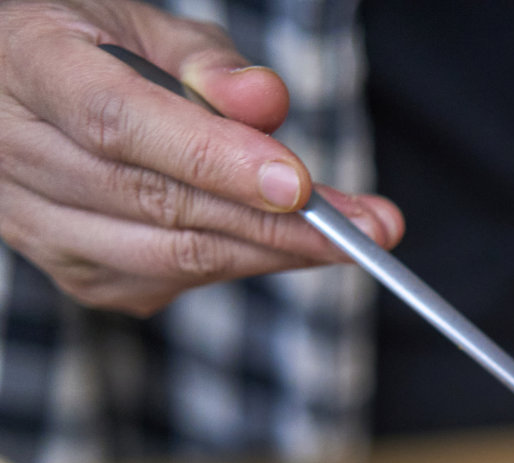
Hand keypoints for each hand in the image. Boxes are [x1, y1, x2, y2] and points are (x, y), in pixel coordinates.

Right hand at [0, 0, 403, 315]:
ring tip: (351, 240)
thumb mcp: (143, 24)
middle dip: (280, 223)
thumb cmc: (90, 47)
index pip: (120, 123)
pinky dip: (234, 264)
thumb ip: (206, 62)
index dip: (215, 160)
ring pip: (168, 255)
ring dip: (272, 253)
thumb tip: (267, 103)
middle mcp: (14, 149)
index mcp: (29, 64)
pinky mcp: (69, 272)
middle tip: (374, 227)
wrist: (11, 92)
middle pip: (158, 202)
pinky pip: (164, 282)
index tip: (302, 187)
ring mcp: (33, 222)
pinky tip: (277, 242)